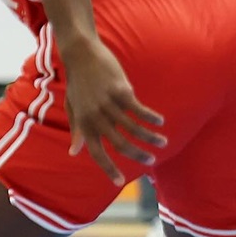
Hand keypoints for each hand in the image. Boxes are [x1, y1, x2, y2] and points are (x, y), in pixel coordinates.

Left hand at [62, 36, 166, 185]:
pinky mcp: (121, 91)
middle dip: (138, 155)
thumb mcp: (73, 107)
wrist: (81, 54)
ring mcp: (109, 105)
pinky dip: (151, 118)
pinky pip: (140, 110)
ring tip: (163, 142)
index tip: (119, 182)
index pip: (97, 153)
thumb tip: (74, 152)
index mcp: (84, 124)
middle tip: (151, 161)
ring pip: (134, 129)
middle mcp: (96, 117)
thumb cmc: (77, 82)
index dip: (108, 168)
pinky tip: (160, 122)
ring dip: (151, 138)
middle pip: (120, 144)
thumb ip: (77, 129)